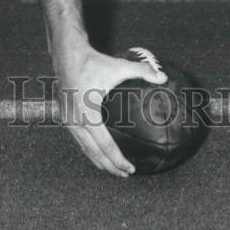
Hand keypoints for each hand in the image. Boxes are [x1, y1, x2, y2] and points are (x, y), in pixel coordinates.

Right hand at [55, 47, 167, 177]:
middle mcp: (75, 122)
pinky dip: (89, 150)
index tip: (131, 169)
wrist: (66, 55)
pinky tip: (98, 152)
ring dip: (98, 161)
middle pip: (94, 153)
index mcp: (88, 115)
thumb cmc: (93, 62)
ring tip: (113, 169)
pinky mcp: (64, 117)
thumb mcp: (119, 66)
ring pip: (84, 149)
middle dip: (110, 167)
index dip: (119, 160)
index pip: (105, 146)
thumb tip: (164, 77)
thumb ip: (142, 71)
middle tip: (125, 175)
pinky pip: (78, 140)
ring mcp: (67, 121)